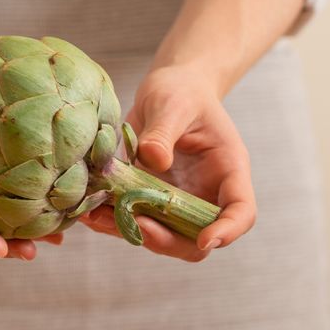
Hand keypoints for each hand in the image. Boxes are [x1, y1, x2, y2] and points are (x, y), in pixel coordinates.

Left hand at [78, 63, 255, 260]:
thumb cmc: (181, 92)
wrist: (167, 90)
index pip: (241, 212)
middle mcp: (205, 194)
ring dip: (130, 233)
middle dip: (167, 240)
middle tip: (137, 223)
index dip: (227, 231)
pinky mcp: (148, 200)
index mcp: (227, 171)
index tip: (205, 239)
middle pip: (197, 240)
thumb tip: (154, 160)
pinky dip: (111, 221)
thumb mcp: (173, 104)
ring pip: (161, 237)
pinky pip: (132, 221)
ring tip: (96, 218)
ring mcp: (176, 202)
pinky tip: (87, 212)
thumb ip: (164, 131)